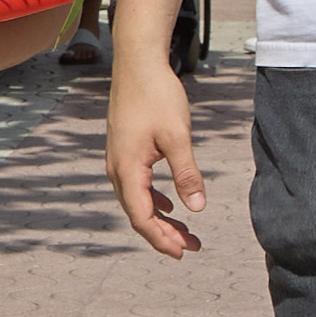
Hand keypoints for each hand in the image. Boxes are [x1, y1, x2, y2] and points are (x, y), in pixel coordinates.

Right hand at [103, 57, 203, 255]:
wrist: (138, 64)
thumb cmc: (157, 96)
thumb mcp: (177, 137)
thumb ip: (187, 175)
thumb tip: (198, 209)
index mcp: (127, 169)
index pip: (142, 217)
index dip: (162, 239)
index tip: (184, 252)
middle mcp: (117, 169)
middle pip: (139, 214)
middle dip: (165, 234)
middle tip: (193, 247)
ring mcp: (118, 160)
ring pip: (138, 201)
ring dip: (161, 219)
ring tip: (186, 232)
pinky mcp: (125, 151)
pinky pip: (137, 186)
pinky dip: (155, 200)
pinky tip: (171, 205)